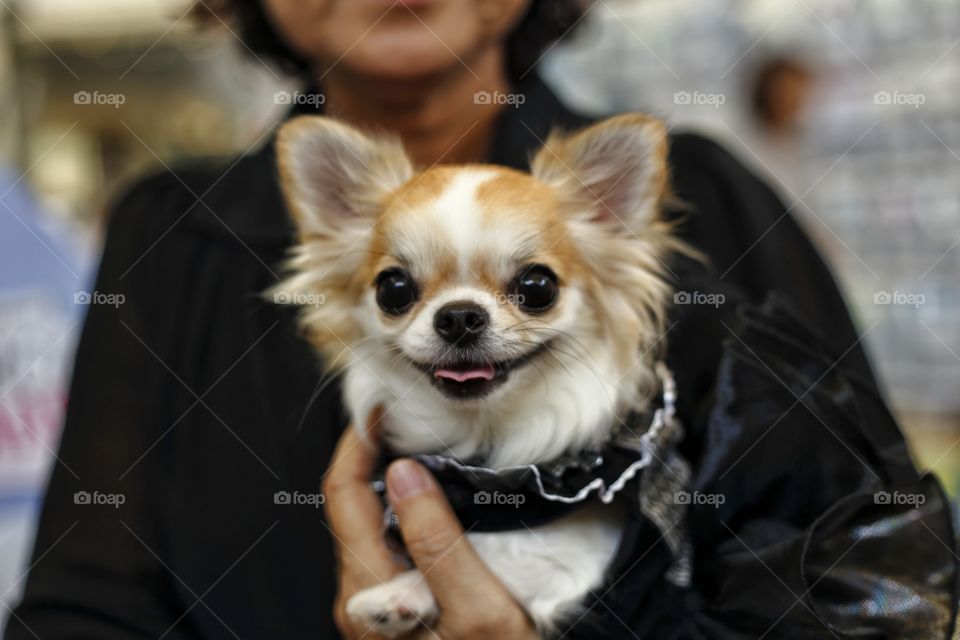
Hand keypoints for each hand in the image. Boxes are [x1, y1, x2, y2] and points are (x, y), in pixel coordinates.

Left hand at [322, 412, 537, 638]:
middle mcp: (361, 598)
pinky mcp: (396, 611)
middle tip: (403, 418)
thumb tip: (405, 475)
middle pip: (351, 506)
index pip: (344, 494)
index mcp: (371, 591)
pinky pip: (388, 546)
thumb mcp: (479, 610)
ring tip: (420, 448)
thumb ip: (438, 545)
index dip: (358, 443)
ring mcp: (376, 607)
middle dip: (372, 455)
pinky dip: (404, 510)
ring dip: (388, 481)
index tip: (382, 407)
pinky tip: (434, 501)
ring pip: (369, 525)